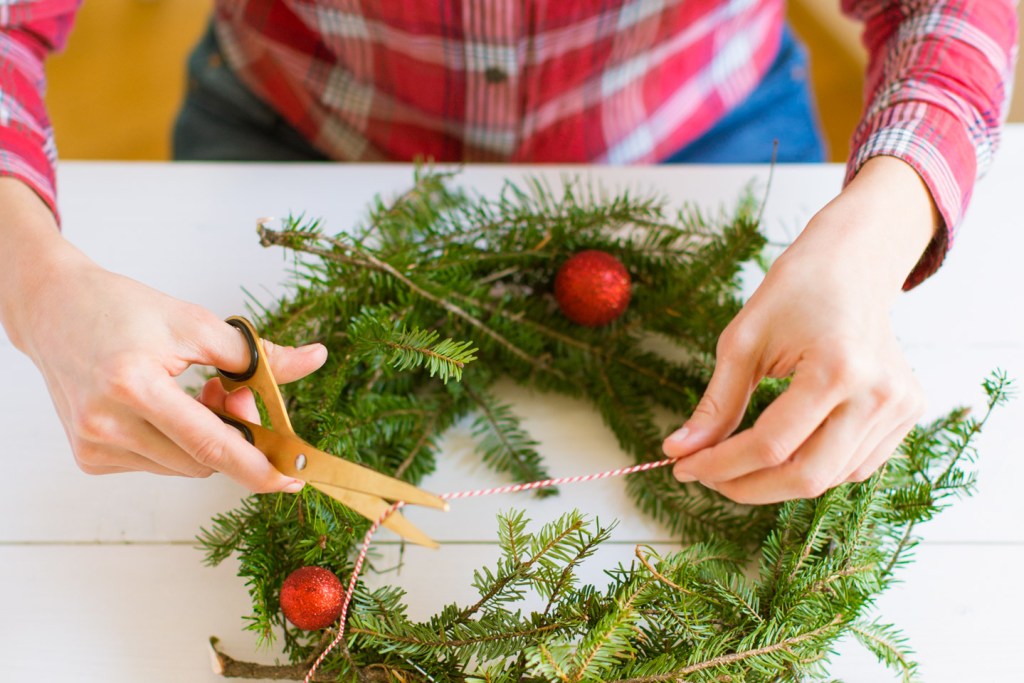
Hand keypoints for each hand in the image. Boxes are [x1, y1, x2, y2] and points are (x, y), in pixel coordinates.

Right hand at [1, 180, 325, 491]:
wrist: (53, 310)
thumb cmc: (124, 309)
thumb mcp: (196, 323)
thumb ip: (257, 353)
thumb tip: (316, 359)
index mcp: (134, 385)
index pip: (210, 445)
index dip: (257, 467)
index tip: (293, 480)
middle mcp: (107, 424)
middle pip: (202, 461)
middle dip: (234, 434)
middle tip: (234, 393)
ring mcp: (93, 446)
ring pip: (184, 467)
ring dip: (204, 439)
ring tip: (192, 392)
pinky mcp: (89, 458)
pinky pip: (158, 464)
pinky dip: (175, 443)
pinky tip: (163, 408)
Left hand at [662, 157, 938, 503]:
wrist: (854, 262)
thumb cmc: (795, 292)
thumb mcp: (743, 342)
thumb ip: (716, 403)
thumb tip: (680, 450)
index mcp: (838, 370)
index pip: (770, 445)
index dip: (720, 464)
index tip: (683, 467)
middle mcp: (879, 395)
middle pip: (806, 477)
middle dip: (747, 487)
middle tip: (706, 477)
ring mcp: (900, 407)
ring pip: (831, 478)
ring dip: (776, 482)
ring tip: (736, 463)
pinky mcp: (908, 413)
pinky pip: (855, 466)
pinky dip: (813, 468)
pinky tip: (782, 453)